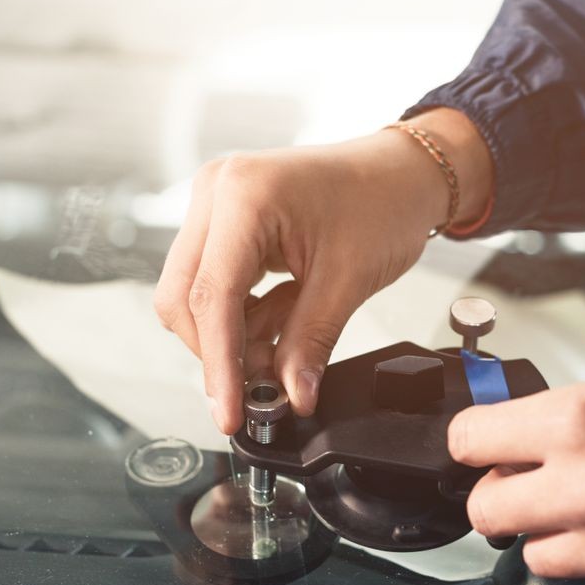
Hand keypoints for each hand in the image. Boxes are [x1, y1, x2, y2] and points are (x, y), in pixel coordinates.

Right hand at [154, 110, 492, 432]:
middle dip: (219, 350)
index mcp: (244, 195)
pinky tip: (278, 322)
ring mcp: (215, 203)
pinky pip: (213, 282)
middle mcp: (216, 191)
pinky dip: (241, 316)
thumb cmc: (383, 203)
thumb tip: (291, 396)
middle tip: (262, 387)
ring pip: (193, 294)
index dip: (219, 365)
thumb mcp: (348, 281)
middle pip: (183, 297)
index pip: (211, 297)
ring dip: (231, 336)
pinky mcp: (224, 220)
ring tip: (281, 350)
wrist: (401, 172)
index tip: (230, 412)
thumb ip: (310, 342)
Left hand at [449, 351, 584, 584]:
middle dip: (502, 499)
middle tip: (532, 490)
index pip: (466, 441)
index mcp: (576, 421)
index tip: (486, 448)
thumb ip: (569, 420)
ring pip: (538, 556)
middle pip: (484, 510)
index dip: (476, 443)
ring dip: (562, 536)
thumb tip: (522, 441)